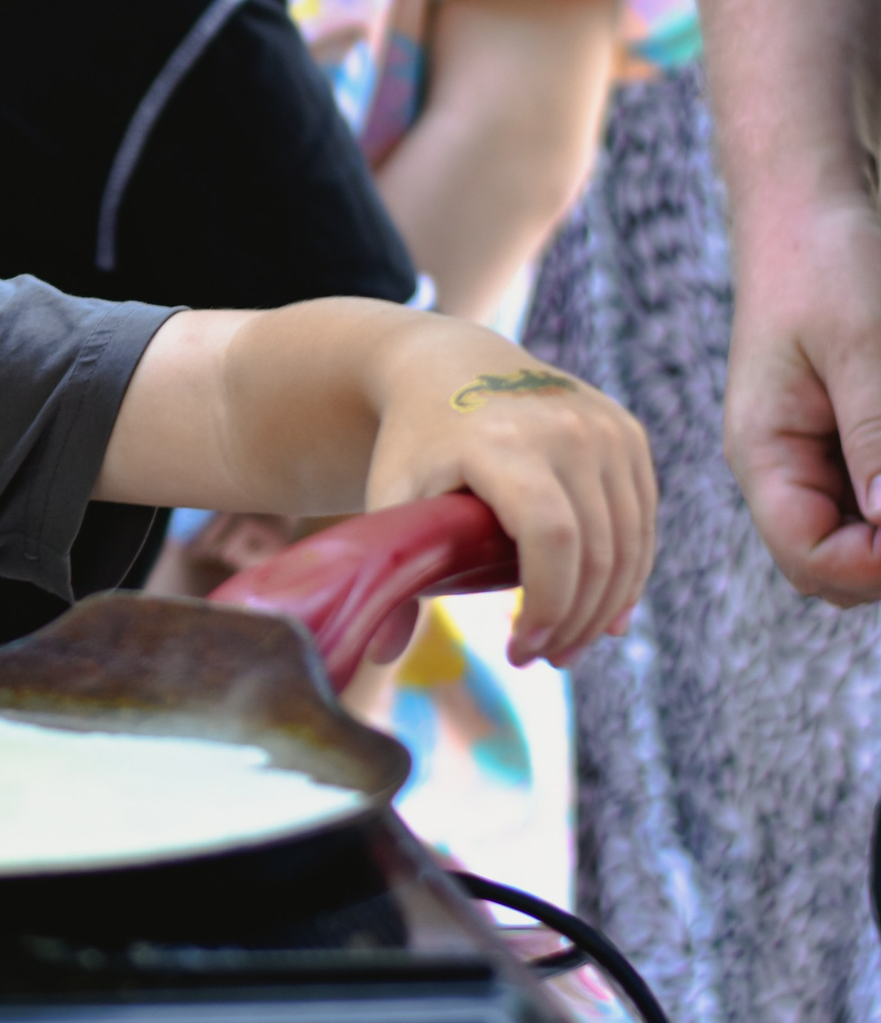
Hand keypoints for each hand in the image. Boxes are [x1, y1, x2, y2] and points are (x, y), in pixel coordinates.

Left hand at [366, 326, 656, 666]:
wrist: (446, 362)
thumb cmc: (414, 441)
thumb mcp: (391, 495)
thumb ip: (389, 569)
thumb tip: (380, 654)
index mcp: (502, 442)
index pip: (551, 538)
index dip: (548, 606)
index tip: (521, 651)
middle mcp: (565, 428)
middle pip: (597, 549)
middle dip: (577, 620)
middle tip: (548, 659)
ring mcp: (604, 426)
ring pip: (629, 541)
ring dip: (607, 606)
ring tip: (569, 645)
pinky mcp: (627, 432)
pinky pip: (642, 518)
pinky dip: (630, 572)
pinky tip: (607, 613)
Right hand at [725, 193, 880, 604]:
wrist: (809, 208)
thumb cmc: (827, 262)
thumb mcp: (863, 345)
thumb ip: (876, 436)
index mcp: (764, 454)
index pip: (811, 560)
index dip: (878, 566)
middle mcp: (785, 469)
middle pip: (840, 568)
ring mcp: (817, 458)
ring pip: (867, 539)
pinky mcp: (848, 441)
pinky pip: (876, 500)